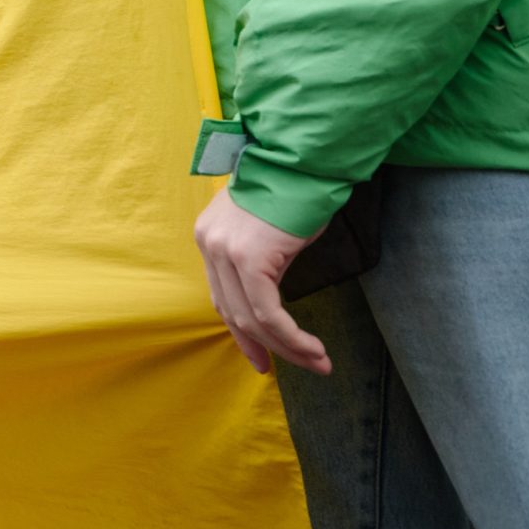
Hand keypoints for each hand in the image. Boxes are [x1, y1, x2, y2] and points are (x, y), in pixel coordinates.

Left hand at [194, 188, 330, 376]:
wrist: (304, 162)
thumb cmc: (295, 192)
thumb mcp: (267, 231)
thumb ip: (257, 261)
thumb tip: (268, 302)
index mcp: (209, 236)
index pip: (221, 297)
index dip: (242, 333)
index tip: (261, 357)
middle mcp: (209, 243)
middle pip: (233, 312)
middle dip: (267, 347)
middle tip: (301, 366)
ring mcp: (225, 251)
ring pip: (252, 318)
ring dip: (289, 348)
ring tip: (319, 363)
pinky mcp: (248, 259)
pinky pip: (268, 313)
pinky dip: (292, 337)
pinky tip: (313, 349)